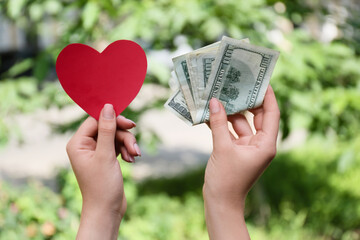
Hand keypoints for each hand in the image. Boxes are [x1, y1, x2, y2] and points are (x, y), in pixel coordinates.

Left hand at [66, 104, 140, 239]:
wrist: (107, 210)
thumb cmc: (102, 185)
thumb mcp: (105, 155)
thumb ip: (107, 129)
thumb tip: (108, 107)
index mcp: (78, 143)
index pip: (96, 121)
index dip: (113, 120)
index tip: (130, 124)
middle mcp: (85, 146)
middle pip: (108, 128)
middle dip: (123, 136)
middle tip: (134, 147)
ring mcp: (96, 152)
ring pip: (116, 137)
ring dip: (127, 145)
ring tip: (134, 156)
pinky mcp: (106, 158)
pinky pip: (118, 146)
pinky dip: (126, 151)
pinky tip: (131, 160)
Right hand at [203, 86, 279, 239]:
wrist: (220, 202)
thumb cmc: (226, 179)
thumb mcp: (222, 148)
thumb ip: (218, 123)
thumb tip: (214, 101)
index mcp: (266, 144)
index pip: (271, 113)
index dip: (268, 95)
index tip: (262, 79)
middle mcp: (260, 144)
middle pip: (256, 115)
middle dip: (245, 100)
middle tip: (236, 83)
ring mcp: (248, 147)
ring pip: (241, 123)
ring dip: (229, 112)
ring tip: (219, 94)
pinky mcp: (236, 150)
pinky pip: (230, 132)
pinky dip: (222, 124)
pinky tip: (210, 113)